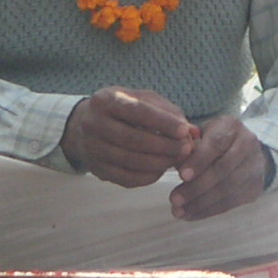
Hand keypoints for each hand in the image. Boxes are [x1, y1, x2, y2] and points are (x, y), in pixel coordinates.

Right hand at [60, 87, 193, 186]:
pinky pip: (125, 178)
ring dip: (159, 162)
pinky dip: (148, 176)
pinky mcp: (96, 168)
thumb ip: (168, 111)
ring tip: (178, 159)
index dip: (163, 122)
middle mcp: (93, 123)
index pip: (137, 111)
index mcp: (105, 100)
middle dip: (164, 146)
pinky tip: (161, 170)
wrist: (84, 125)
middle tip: (186, 149)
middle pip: (134, 139)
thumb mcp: (141, 99)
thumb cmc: (123, 109)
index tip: (184, 130)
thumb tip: (192, 131)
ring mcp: (92, 148)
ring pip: (130, 161)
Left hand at [169, 116, 267, 220]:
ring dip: (201, 203)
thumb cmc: (212, 142)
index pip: (217, 143)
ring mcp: (255, 166)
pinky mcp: (255, 186)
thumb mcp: (200, 136)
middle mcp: (248, 144)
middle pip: (224, 169)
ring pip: (228, 189)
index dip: (199, 160)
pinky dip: (209, 211)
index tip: (181, 175)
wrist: (244, 150)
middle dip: (197, 187)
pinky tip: (191, 214)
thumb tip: (177, 163)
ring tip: (178, 212)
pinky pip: (231, 202)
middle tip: (174, 199)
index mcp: (231, 127)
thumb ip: (188, 148)